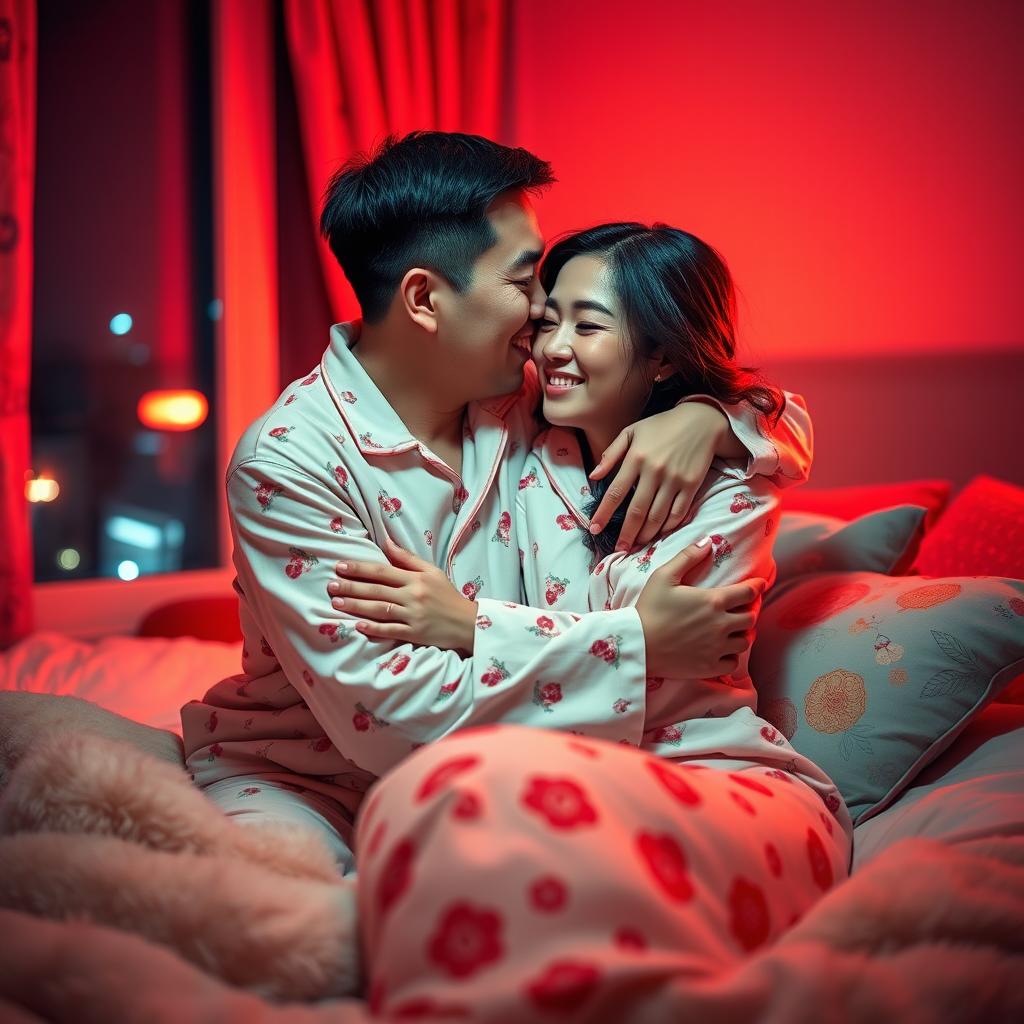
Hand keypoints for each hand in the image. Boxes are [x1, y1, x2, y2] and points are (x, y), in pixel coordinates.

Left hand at [327, 538, 476, 651]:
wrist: (467, 622)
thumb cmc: (447, 595)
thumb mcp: (431, 571)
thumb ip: (407, 558)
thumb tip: (386, 542)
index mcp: (416, 579)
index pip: (382, 571)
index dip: (360, 569)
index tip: (340, 566)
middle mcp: (413, 596)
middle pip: (376, 590)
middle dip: (351, 587)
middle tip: (331, 586)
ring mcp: (413, 615)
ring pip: (380, 609)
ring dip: (356, 606)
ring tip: (336, 603)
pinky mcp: (415, 633)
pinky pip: (391, 630)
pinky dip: (374, 628)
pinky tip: (358, 625)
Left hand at [588, 401, 730, 550]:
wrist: (700, 420)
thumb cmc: (661, 426)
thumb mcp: (631, 431)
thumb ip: (611, 454)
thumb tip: (593, 477)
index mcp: (636, 458)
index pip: (616, 492)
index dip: (604, 513)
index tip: (594, 529)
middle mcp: (655, 471)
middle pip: (637, 511)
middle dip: (626, 534)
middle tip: (618, 549)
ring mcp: (675, 480)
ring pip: (657, 516)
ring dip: (645, 535)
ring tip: (636, 544)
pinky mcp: (692, 486)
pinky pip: (678, 513)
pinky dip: (667, 527)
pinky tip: (658, 533)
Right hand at [635, 539, 765, 678]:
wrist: (637, 644)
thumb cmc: (649, 609)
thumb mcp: (664, 576)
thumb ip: (687, 557)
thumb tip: (706, 542)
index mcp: (713, 601)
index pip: (748, 592)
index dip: (757, 586)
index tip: (760, 584)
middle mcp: (721, 624)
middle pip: (750, 617)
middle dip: (748, 611)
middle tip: (741, 608)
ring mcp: (717, 647)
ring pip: (745, 640)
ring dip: (742, 633)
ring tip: (733, 630)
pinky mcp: (710, 666)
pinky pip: (733, 662)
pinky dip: (732, 655)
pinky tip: (722, 650)